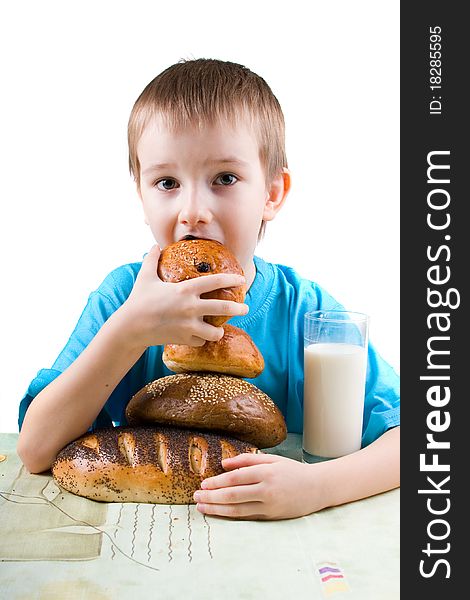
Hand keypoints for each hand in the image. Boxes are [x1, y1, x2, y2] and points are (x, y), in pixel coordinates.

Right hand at [117, 244, 247, 347]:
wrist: (130, 327)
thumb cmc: (138, 300)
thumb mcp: (145, 277)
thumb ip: (151, 260)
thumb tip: (154, 246)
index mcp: (185, 289)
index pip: (215, 281)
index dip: (231, 279)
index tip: (241, 280)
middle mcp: (190, 307)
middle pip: (223, 308)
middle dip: (238, 309)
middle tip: (245, 308)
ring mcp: (188, 325)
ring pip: (215, 332)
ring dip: (219, 331)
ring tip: (220, 329)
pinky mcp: (183, 339)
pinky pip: (200, 341)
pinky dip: (201, 339)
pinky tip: (200, 337)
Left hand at [193, 452, 325, 520]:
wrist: (317, 488)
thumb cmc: (292, 471)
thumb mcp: (272, 459)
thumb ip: (247, 460)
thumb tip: (224, 464)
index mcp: (266, 472)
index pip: (235, 478)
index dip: (216, 482)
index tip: (203, 483)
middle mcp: (266, 490)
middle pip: (232, 495)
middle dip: (211, 497)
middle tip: (196, 496)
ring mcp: (269, 506)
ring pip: (237, 510)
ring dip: (216, 509)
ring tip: (201, 507)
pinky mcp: (271, 517)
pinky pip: (246, 517)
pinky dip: (230, 516)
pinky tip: (218, 514)